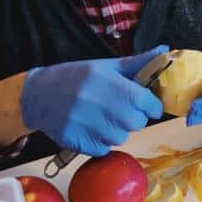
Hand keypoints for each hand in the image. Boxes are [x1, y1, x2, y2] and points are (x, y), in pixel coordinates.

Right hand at [21, 46, 167, 155]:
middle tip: (121, 110)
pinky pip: (103, 149)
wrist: (36, 95)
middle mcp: (94, 101)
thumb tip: (165, 52)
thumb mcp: (105, 66)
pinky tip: (90, 128)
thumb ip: (137, 63)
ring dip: (117, 130)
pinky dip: (101, 142)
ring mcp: (82, 122)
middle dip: (134, 118)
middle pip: (135, 123)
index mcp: (106, 80)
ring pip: (120, 138)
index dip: (152, 105)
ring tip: (102, 117)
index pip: (144, 101)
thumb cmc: (76, 78)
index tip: (148, 105)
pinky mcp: (73, 140)